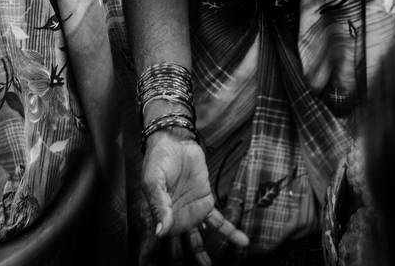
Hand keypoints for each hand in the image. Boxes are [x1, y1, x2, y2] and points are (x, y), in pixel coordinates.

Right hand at [140, 130, 247, 264]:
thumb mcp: (154, 181)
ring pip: (198, 241)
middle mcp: (174, 218)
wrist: (175, 140)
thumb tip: (161, 231)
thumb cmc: (158, 160)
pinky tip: (242, 241)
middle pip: (178, 248)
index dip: (153, 259)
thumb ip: (159, 206)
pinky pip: (218, 221)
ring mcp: (191, 212)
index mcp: (158, 216)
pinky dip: (230, 231)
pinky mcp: (206, 202)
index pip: (155, 243)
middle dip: (181, 262)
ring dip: (204, 256)